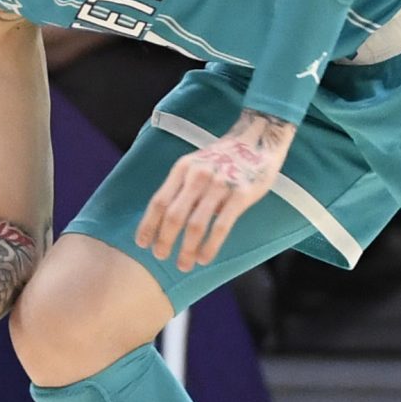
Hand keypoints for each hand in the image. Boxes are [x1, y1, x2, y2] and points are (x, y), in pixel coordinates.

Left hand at [136, 112, 292, 270]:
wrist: (258, 137)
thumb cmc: (223, 157)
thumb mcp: (195, 164)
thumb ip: (181, 186)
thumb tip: (162, 220)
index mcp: (183, 168)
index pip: (158, 201)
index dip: (148, 225)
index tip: (142, 244)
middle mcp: (199, 175)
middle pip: (174, 215)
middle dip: (164, 240)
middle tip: (161, 257)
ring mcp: (220, 184)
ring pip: (195, 224)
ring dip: (186, 249)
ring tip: (184, 265)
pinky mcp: (241, 194)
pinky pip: (221, 226)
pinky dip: (210, 246)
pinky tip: (204, 258)